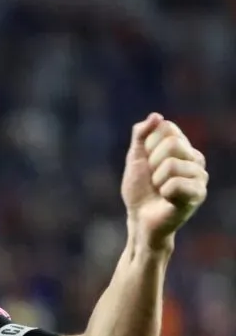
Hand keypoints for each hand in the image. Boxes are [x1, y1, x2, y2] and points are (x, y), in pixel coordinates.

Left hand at [122, 113, 208, 252]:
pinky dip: (163, 192)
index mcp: (183, 147)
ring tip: (160, 190)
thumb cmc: (139, 190)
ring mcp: (200, 176)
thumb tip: (157, 116)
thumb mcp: (135, 158)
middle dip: (153, 162)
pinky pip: (175, 184)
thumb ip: (141, 134)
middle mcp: (196, 159)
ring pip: (172, 164)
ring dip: (157, 180)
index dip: (148, 145)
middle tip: (153, 178)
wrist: (139, 219)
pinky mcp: (198, 195)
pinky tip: (167, 199)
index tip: (147, 161)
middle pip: (172, 143)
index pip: (167, 128)